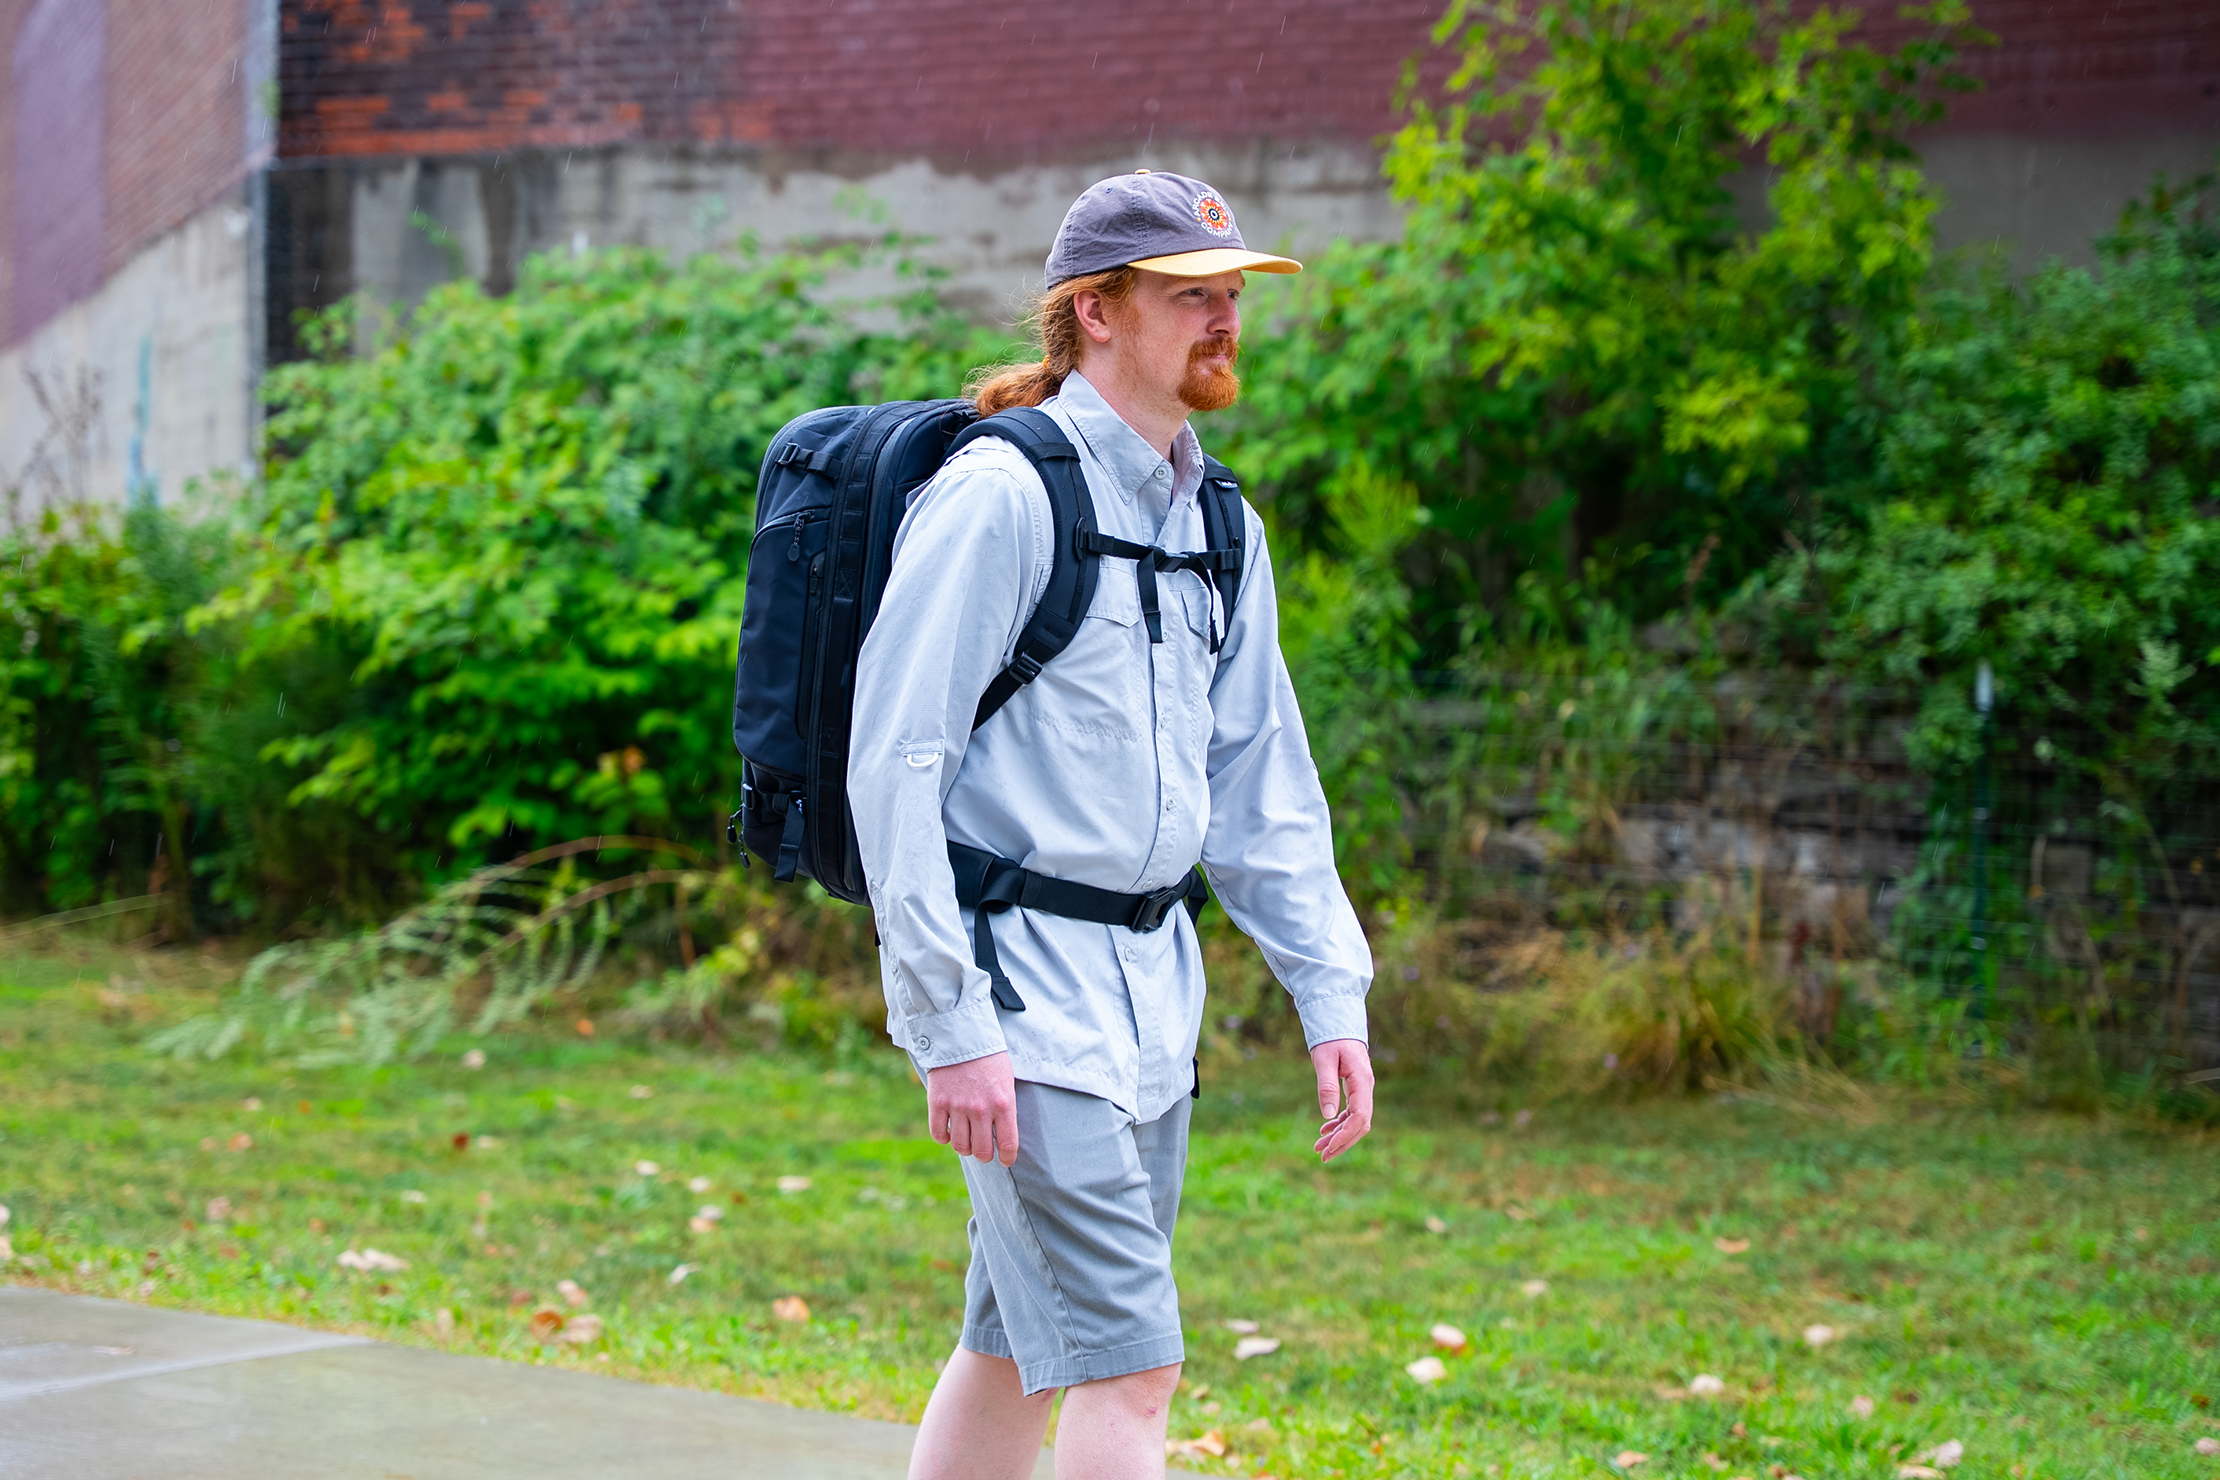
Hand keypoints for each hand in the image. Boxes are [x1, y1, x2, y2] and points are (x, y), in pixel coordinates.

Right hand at [925, 1051, 1018, 1165]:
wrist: (962, 1036)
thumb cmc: (989, 1059)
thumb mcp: (1007, 1082)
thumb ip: (1005, 1109)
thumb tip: (1001, 1136)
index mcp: (1003, 1104)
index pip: (1007, 1145)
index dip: (1006, 1158)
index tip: (1004, 1160)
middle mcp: (981, 1109)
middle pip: (981, 1152)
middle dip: (984, 1154)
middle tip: (983, 1148)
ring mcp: (958, 1107)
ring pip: (960, 1147)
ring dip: (964, 1146)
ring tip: (966, 1136)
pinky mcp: (937, 1102)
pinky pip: (939, 1135)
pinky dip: (944, 1137)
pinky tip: (949, 1130)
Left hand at [1309, 1038, 1374, 1162]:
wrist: (1339, 1022)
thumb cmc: (1331, 1038)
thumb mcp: (1324, 1060)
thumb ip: (1327, 1086)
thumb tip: (1327, 1115)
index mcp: (1362, 1081)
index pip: (1360, 1116)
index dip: (1346, 1135)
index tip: (1329, 1148)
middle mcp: (1367, 1088)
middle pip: (1360, 1124)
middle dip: (1342, 1142)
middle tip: (1322, 1156)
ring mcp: (1363, 1089)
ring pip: (1356, 1121)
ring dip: (1339, 1136)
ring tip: (1319, 1148)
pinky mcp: (1356, 1089)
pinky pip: (1351, 1112)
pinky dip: (1339, 1124)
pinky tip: (1324, 1132)